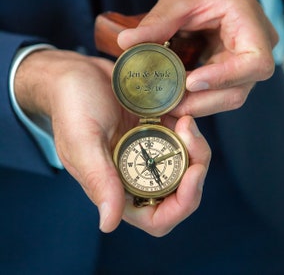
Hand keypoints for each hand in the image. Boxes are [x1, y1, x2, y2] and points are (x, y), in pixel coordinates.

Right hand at [15, 49, 210, 235]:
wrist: (77, 74)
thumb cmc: (72, 107)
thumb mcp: (83, 142)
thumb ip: (98, 180)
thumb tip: (109, 224)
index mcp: (117, 186)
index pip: (157, 218)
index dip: (182, 205)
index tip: (193, 173)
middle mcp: (136, 174)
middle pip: (181, 190)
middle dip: (196, 168)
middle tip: (192, 137)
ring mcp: (148, 152)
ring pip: (187, 164)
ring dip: (195, 146)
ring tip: (187, 121)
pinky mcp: (154, 131)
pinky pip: (182, 139)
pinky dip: (189, 130)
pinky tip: (184, 112)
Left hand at [118, 0, 277, 116]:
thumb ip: (157, 21)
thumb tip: (126, 42)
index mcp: (251, 25)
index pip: (254, 63)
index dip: (225, 78)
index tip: (191, 82)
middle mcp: (255, 50)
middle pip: (237, 92)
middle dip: (202, 102)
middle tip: (169, 104)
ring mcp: (243, 67)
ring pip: (227, 99)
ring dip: (197, 106)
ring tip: (168, 104)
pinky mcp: (230, 75)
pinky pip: (216, 96)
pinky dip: (196, 101)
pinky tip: (175, 100)